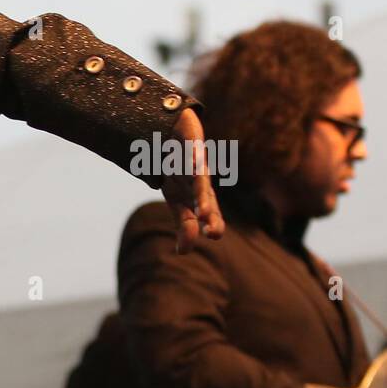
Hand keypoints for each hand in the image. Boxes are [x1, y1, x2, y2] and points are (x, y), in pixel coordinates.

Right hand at [162, 109, 224, 252]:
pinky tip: (194, 165)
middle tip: (211, 229)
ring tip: (203, 211)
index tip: (206, 238)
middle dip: (207, 210)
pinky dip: (193, 158)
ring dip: (200, 194)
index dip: (205, 223)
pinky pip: (193, 150)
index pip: (201, 210)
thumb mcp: (178, 200)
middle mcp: (198, 179)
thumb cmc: (180, 172)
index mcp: (195, 194)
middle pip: (204, 195)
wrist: (176, 133)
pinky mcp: (192, 141)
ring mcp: (195, 160)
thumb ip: (184, 225)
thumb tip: (183, 254)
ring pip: (199, 177)